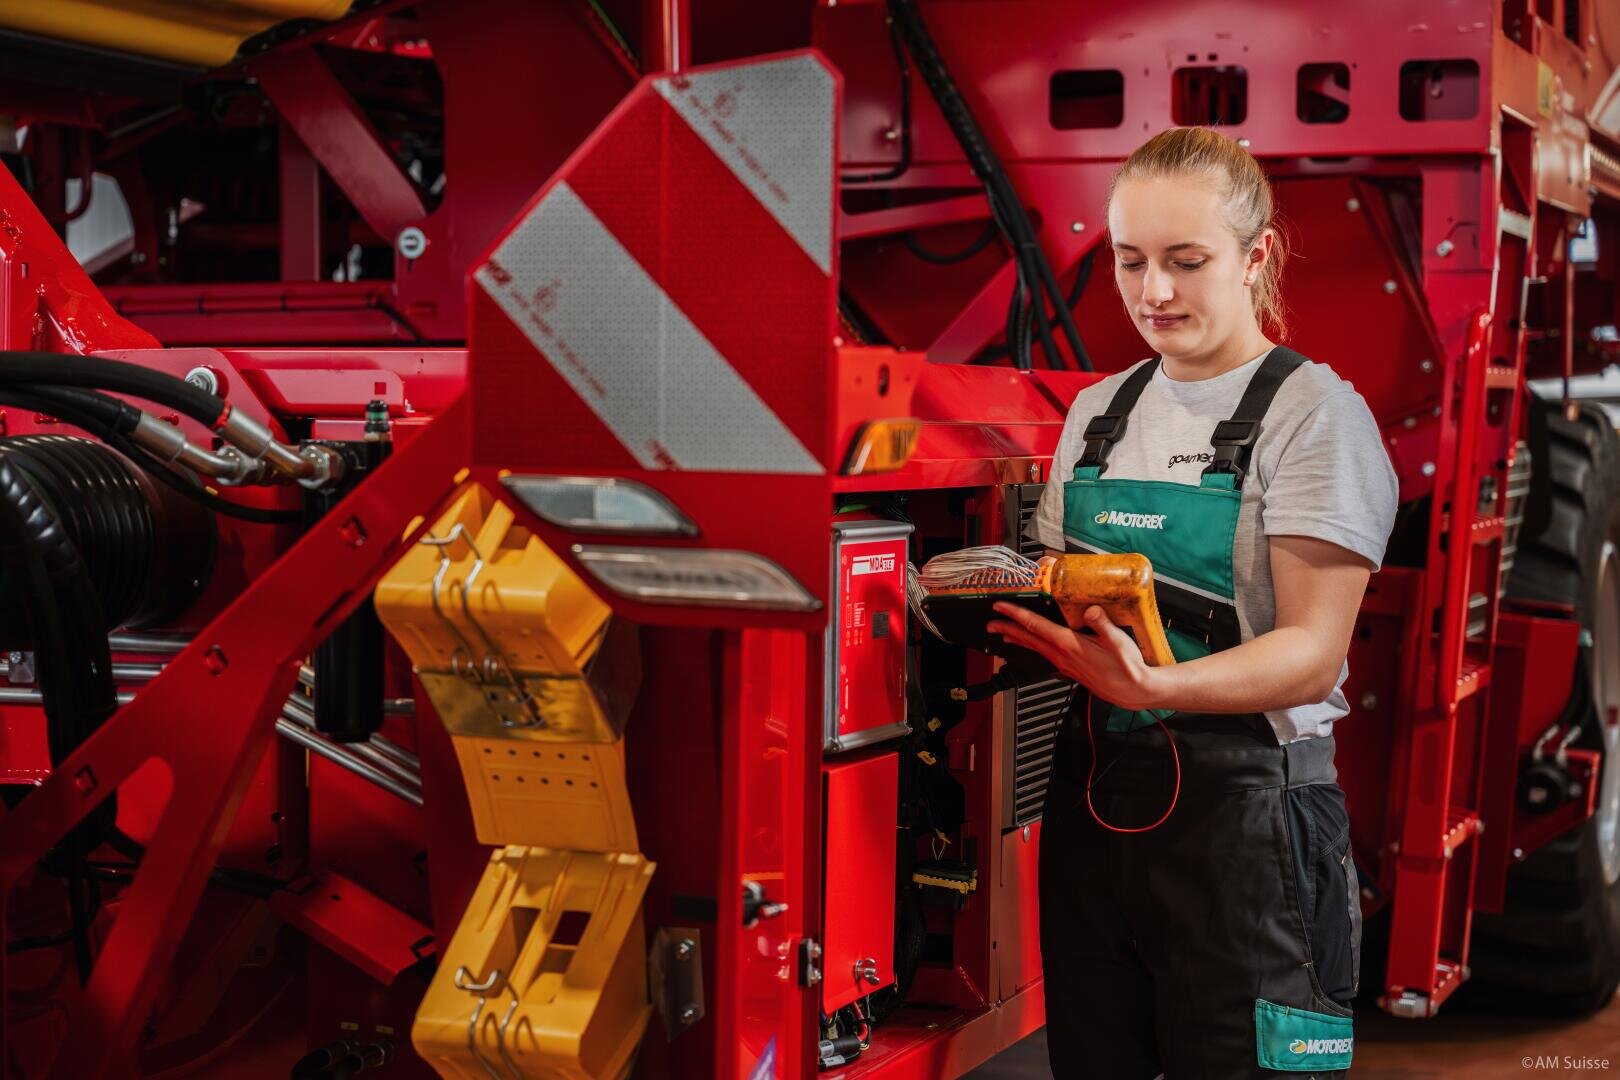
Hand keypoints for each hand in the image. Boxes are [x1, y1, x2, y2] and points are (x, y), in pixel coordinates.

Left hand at [986, 601, 1168, 710]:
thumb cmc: (1129, 668)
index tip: (1000, 607)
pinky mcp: (1071, 670)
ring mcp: (1065, 664)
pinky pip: (1045, 657)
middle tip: (990, 622)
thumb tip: (1091, 610)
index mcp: (1071, 645)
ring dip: (1018, 640)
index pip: (1037, 626)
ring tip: (1003, 634)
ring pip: (1035, 649)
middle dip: (1007, 628)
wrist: (1135, 691)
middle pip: (1029, 639)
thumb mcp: (1119, 642)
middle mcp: (1063, 656)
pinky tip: (1033, 648)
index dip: (1016, 615)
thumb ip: (1103, 625)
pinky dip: (1034, 649)